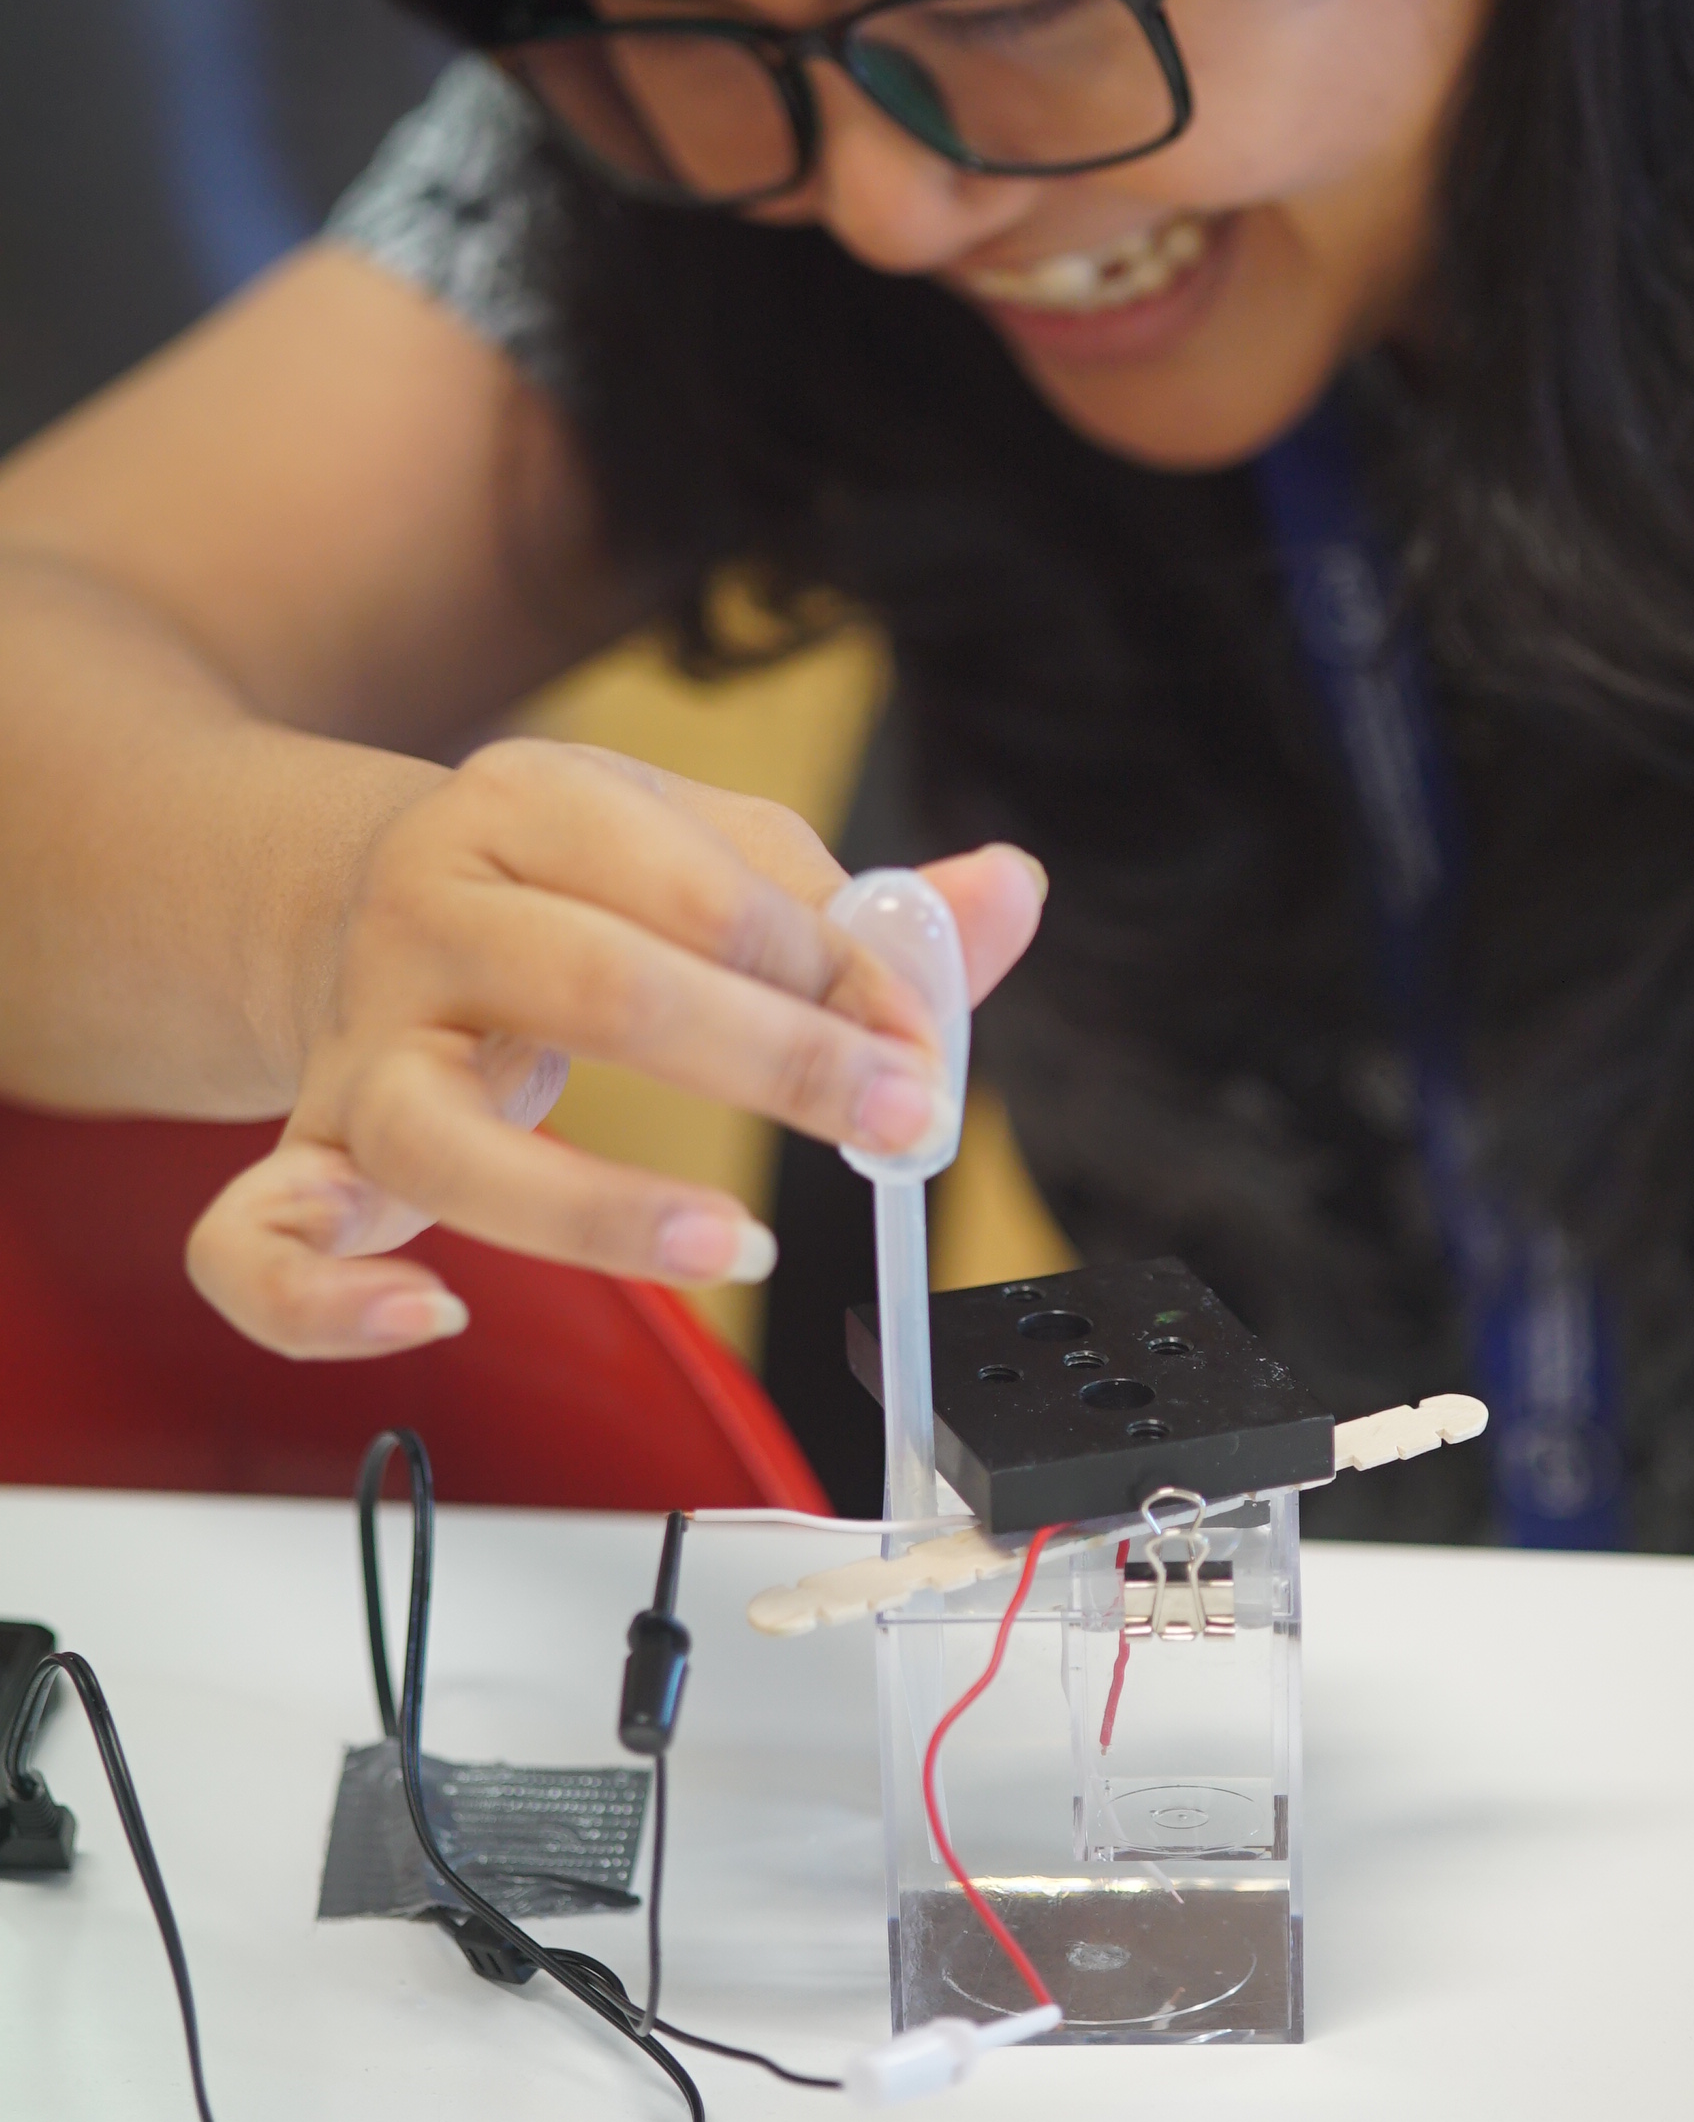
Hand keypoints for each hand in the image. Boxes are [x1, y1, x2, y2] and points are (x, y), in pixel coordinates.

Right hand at [184, 738, 1044, 1357]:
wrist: (372, 896)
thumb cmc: (580, 889)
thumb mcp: (709, 852)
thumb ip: (860, 903)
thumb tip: (1009, 891)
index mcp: (528, 804)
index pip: (697, 881)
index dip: (831, 964)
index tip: (917, 1040)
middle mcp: (428, 916)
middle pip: (597, 987)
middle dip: (776, 1063)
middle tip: (893, 1122)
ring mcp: (359, 1044)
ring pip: (435, 1137)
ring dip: (599, 1207)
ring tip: (733, 1243)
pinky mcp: (313, 1155)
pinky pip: (257, 1243)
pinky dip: (326, 1301)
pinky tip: (436, 1317)